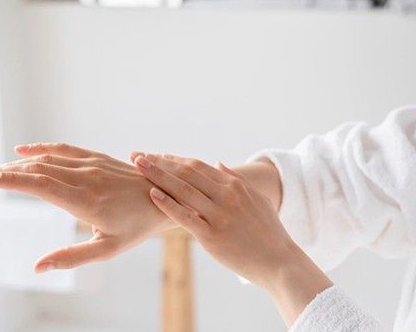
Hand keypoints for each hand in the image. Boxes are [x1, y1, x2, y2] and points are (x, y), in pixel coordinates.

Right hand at [0, 143, 176, 271]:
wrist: (167, 197)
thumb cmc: (138, 227)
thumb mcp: (108, 249)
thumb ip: (71, 257)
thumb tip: (37, 267)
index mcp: (85, 200)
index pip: (39, 185)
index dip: (10, 180)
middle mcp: (86, 177)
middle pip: (36, 168)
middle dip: (3, 172)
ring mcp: (92, 164)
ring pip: (47, 158)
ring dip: (17, 163)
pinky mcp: (98, 158)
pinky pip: (65, 150)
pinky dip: (42, 149)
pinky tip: (23, 150)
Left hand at [130, 152, 311, 288]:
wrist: (278, 260)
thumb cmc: (268, 232)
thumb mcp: (257, 200)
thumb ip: (236, 181)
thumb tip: (217, 164)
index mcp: (235, 186)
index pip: (198, 166)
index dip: (174, 160)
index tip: (156, 156)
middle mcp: (226, 196)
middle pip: (187, 173)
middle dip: (160, 162)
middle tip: (137, 155)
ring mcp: (219, 215)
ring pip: (183, 190)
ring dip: (158, 176)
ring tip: (138, 166)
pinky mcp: (212, 236)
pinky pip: (185, 217)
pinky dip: (167, 204)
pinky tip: (151, 194)